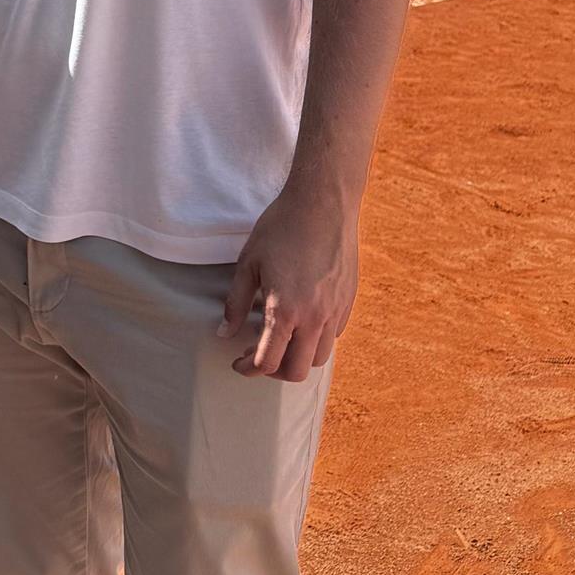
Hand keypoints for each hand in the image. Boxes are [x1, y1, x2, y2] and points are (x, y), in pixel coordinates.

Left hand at [219, 178, 356, 380]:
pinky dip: (316, 340)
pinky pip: (333, 335)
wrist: (324, 202)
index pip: (267, 362)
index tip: (237, 363)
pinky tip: (302, 321)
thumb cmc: (281, 227)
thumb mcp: (249, 263)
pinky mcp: (349, 301)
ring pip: (319, 358)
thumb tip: (225, 333)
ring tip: (280, 341)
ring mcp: (336, 311)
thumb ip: (236, 302)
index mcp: (286, 310)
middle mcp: (315, 318)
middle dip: (273, 371)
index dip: (248, 369)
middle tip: (257, 355)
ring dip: (297, 358)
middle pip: (296, 371)